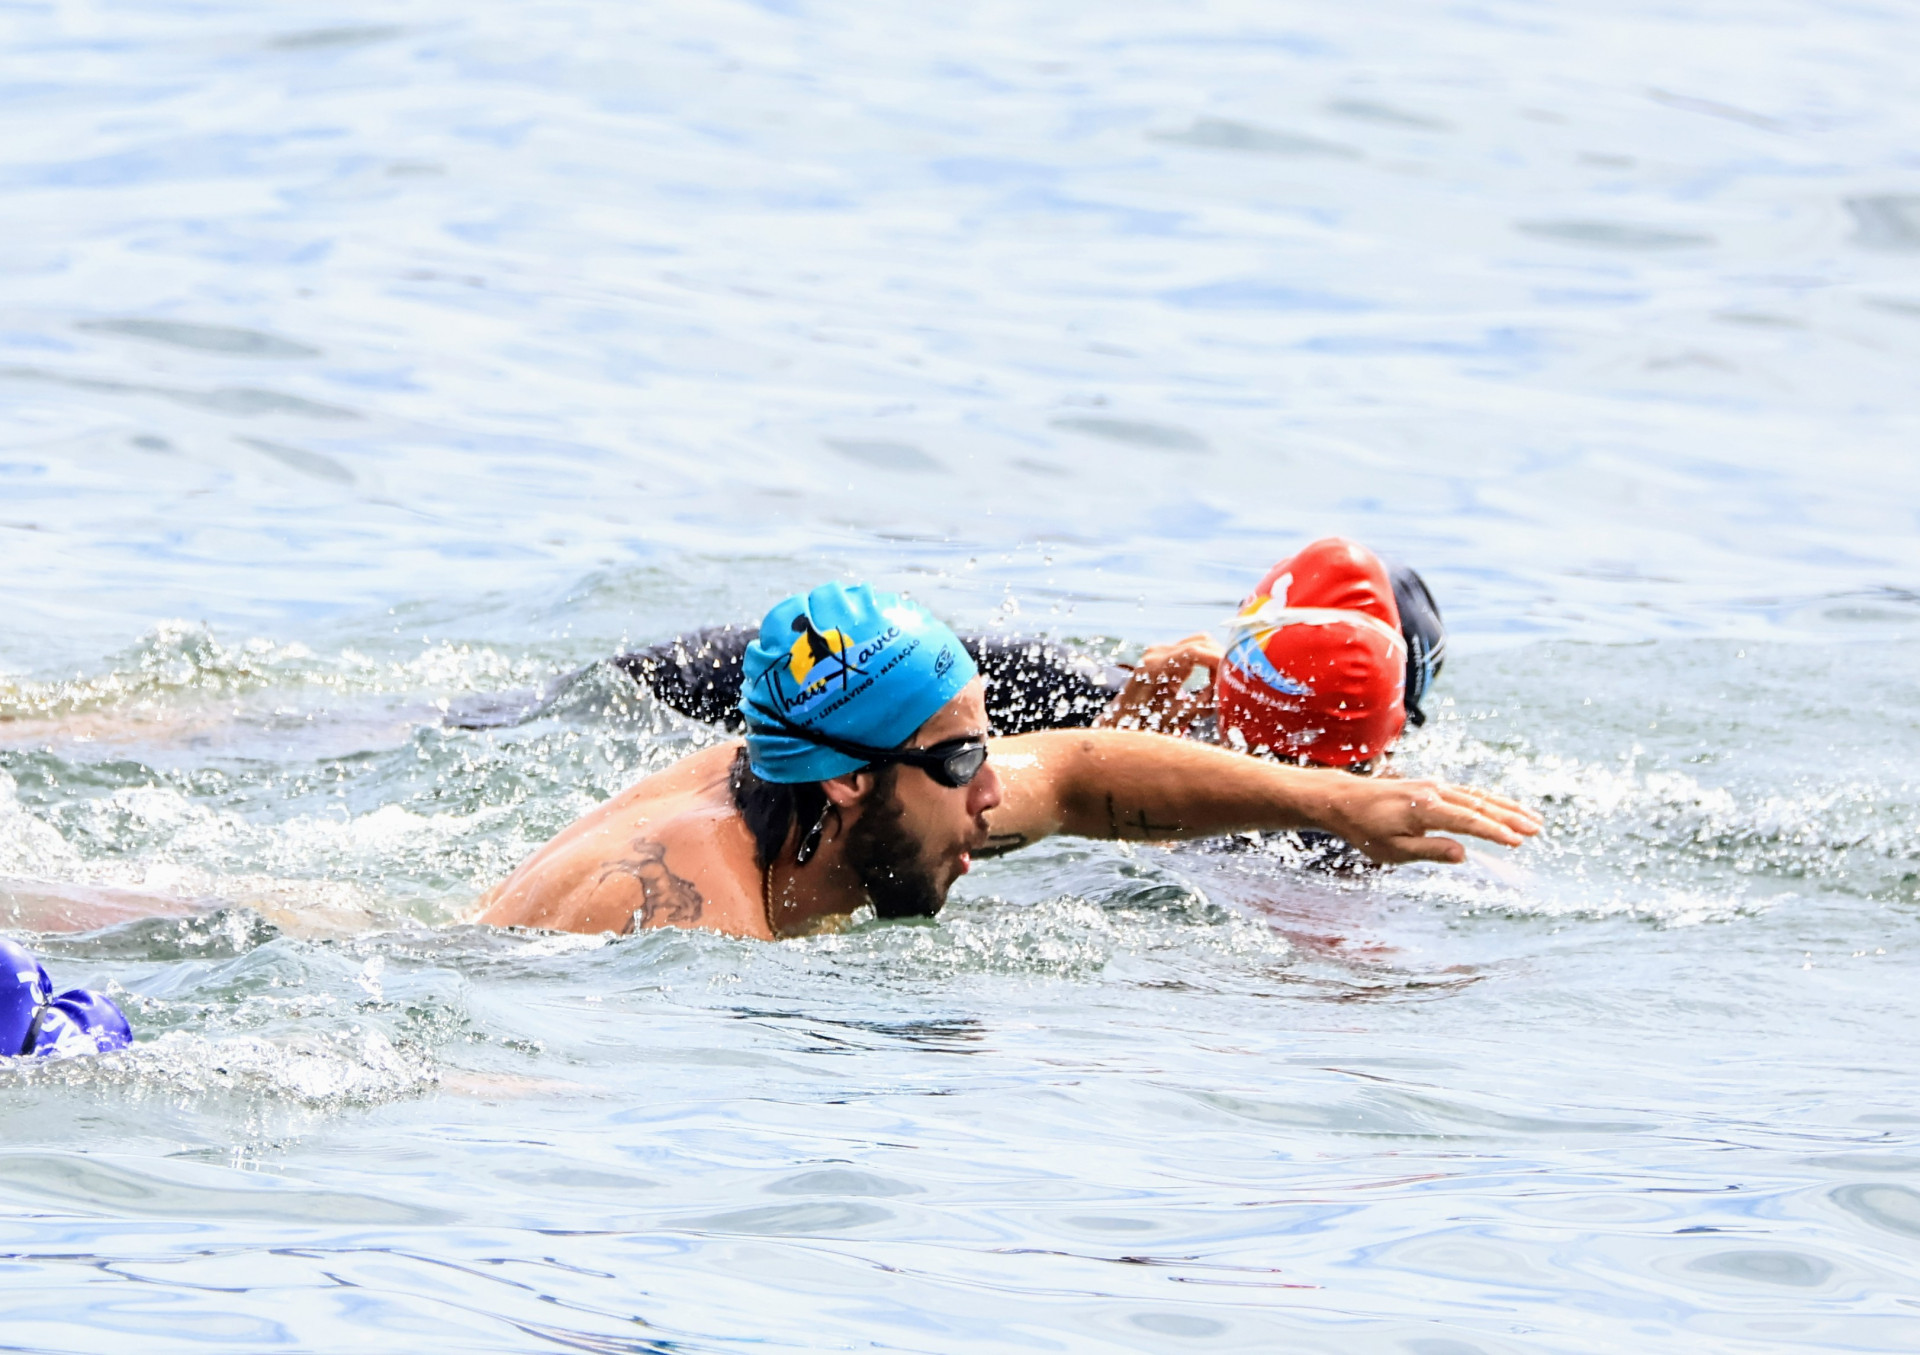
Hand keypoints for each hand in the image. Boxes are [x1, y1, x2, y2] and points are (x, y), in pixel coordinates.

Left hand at [1098, 633, 1223, 733]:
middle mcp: (1155, 653)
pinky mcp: (1166, 653)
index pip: (1193, 652)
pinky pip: (1194, 649)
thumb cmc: (1145, 722)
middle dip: (1220, 659)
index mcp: (1153, 668)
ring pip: (1200, 642)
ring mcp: (1160, 650)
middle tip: (1229, 682)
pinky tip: (1210, 679)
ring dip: (1214, 659)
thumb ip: (1203, 705)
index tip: (1234, 673)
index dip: (1218, 659)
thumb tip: (1225, 691)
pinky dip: (1207, 661)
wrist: (1123, 718)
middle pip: (1200, 642)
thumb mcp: (1176, 718)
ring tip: (1218, 684)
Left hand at [1312, 776, 1541, 864]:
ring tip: (1532, 819)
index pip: (1467, 821)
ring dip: (1506, 807)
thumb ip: (1429, 851)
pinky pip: (1468, 793)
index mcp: (1423, 809)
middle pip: (1479, 805)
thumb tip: (1463, 854)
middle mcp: (1433, 792)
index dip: (1494, 832)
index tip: (1517, 842)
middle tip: (1537, 829)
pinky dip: (1490, 801)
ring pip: (1478, 796)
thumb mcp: (1393, 849)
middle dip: (1510, 817)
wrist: (1344, 799)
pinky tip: (1504, 809)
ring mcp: (1434, 786)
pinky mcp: (1432, 786)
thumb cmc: (1366, 830)